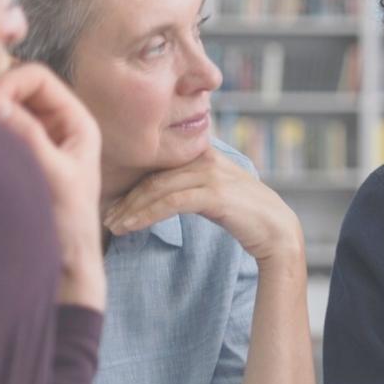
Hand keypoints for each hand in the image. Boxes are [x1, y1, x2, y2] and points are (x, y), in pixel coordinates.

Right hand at [0, 63, 104, 309]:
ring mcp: (40, 140)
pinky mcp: (23, 157)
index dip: (10, 83)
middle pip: (19, 88)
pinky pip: (0, 130)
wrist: (67, 260)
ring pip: (6, 108)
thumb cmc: (69, 220)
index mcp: (78, 122)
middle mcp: (60, 125)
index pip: (37, 77)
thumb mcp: (52, 175)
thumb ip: (27, 137)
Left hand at [102, 146, 302, 265]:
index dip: (131, 184)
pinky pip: (170, 202)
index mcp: (203, 153)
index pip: (157, 165)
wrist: (277, 230)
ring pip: (156, 189)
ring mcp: (210, 174)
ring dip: (130, 209)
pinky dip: (146, 215)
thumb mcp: (215, 191)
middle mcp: (205, 158)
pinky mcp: (214, 194)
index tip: (113, 203)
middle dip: (125, 199)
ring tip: (113, 226)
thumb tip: (157, 193)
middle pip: (152, 176)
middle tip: (106, 218)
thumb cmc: (245, 215)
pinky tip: (131, 227)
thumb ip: (190, 184)